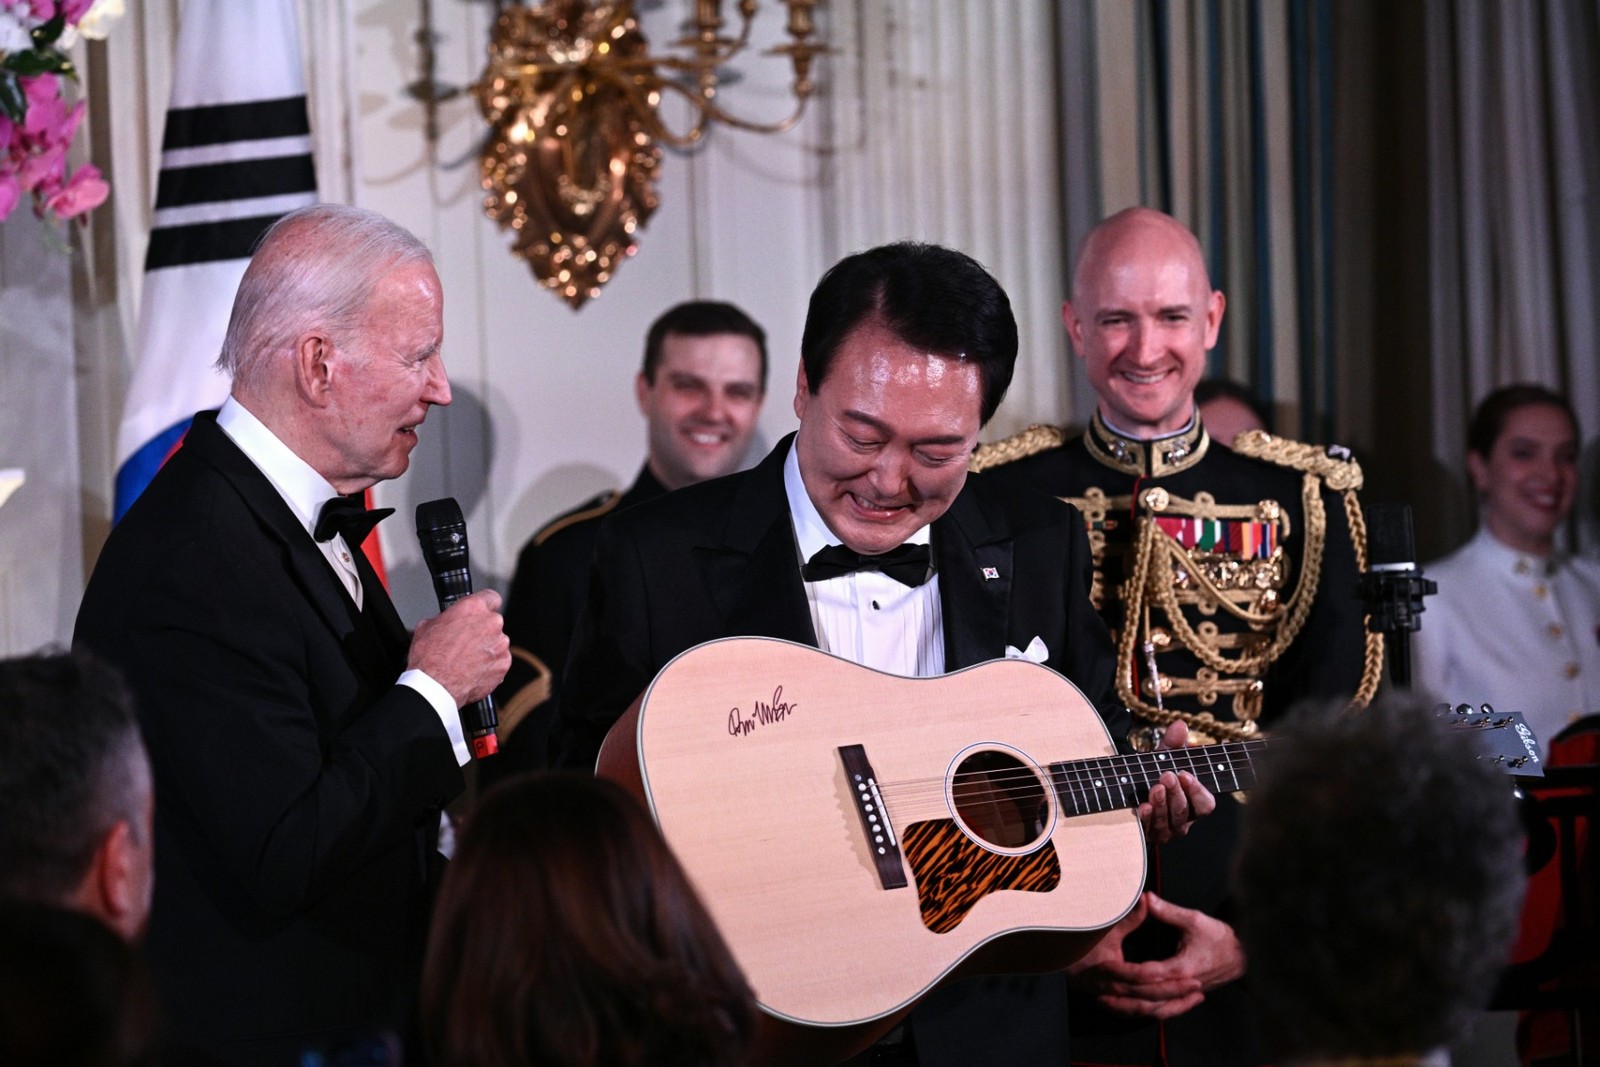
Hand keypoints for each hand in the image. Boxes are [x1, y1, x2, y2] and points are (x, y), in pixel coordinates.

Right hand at [408, 590, 510, 706]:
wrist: (435, 686)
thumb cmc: (429, 657)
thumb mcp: (427, 625)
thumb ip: (446, 618)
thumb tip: (448, 620)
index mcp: (473, 608)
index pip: (491, 597)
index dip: (485, 605)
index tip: (482, 611)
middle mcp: (491, 623)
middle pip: (493, 622)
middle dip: (482, 630)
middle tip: (466, 642)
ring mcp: (500, 644)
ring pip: (497, 642)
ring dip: (486, 648)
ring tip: (467, 660)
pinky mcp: (504, 664)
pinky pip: (499, 661)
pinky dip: (490, 665)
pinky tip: (473, 670)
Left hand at [1067, 891, 1243, 1018]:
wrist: (1243, 955)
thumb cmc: (1219, 937)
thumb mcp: (1193, 920)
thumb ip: (1167, 911)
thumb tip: (1146, 897)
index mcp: (1183, 967)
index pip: (1151, 974)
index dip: (1128, 973)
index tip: (1107, 969)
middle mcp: (1183, 986)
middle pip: (1149, 998)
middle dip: (1124, 998)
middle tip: (1099, 993)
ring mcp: (1186, 995)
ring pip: (1156, 1010)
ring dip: (1132, 1008)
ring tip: (1107, 1004)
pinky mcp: (1186, 997)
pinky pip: (1165, 1010)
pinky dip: (1147, 1011)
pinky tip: (1130, 1007)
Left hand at [1136, 720, 1215, 844]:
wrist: (1126, 785)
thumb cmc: (1154, 772)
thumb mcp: (1163, 756)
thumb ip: (1173, 743)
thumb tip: (1180, 725)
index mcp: (1194, 803)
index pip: (1205, 804)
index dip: (1198, 791)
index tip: (1185, 775)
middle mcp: (1183, 819)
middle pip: (1186, 811)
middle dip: (1177, 793)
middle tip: (1167, 776)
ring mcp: (1166, 829)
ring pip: (1169, 822)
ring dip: (1162, 803)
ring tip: (1155, 787)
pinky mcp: (1147, 833)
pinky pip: (1149, 829)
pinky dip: (1146, 817)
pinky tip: (1142, 806)